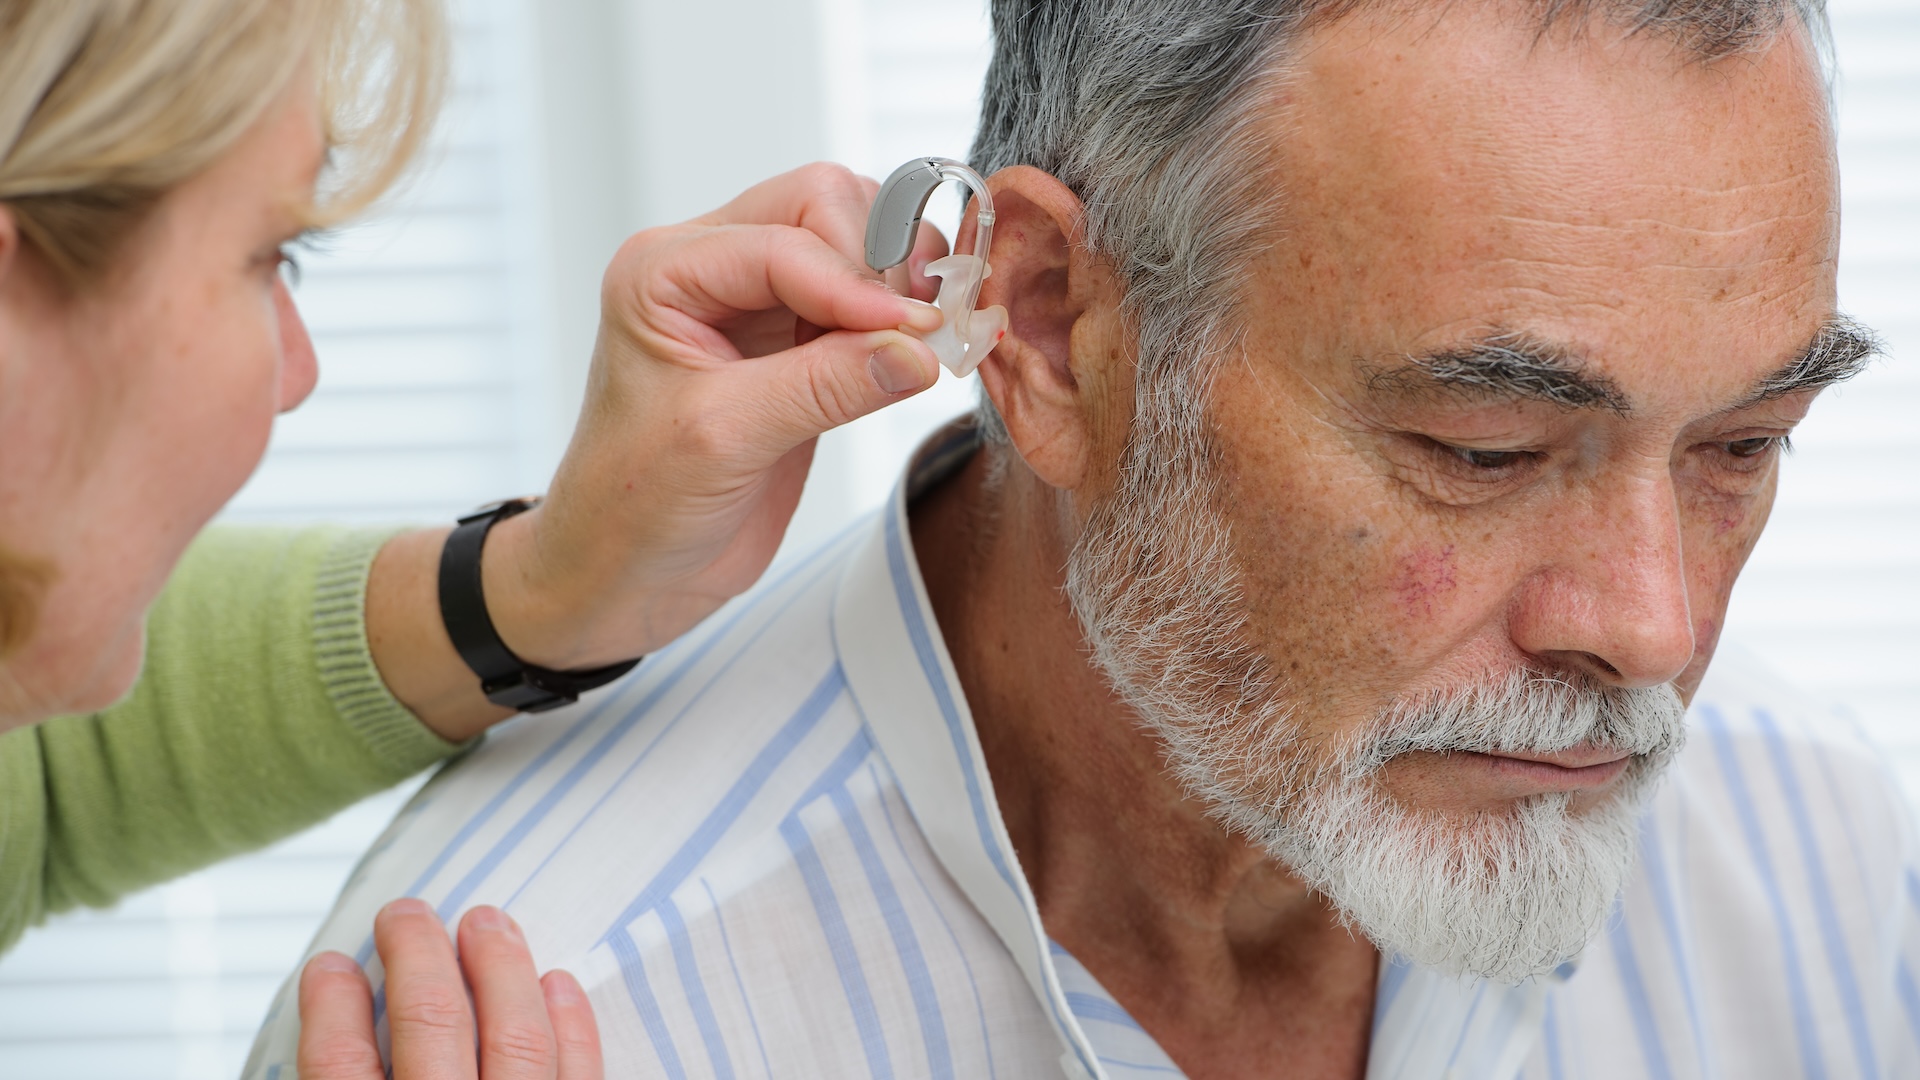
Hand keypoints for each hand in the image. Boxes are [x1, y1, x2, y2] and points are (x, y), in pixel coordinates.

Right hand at [296, 900, 601, 1079]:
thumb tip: (336, 1011)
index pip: (340, 1065)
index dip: (331, 1008)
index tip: (329, 964)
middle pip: (430, 1027)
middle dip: (418, 956)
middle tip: (404, 911)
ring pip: (516, 1040)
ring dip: (501, 969)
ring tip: (486, 920)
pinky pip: (581, 1076)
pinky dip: (573, 1027)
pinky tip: (559, 982)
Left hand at [363, 163, 948, 737]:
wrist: (622, 574)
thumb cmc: (633, 507)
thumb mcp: (724, 441)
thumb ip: (824, 387)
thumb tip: (918, 349)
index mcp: (662, 270)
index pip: (786, 238)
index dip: (857, 280)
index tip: (915, 330)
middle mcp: (707, 269)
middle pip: (824, 206)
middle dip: (881, 260)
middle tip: (924, 328)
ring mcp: (754, 303)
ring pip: (851, 241)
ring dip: (897, 282)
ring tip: (924, 343)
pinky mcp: (794, 345)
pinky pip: (862, 301)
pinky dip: (899, 319)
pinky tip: (915, 359)